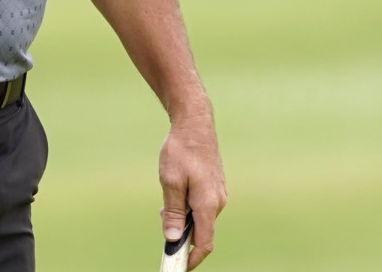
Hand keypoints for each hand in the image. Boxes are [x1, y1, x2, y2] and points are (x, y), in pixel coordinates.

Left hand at [160, 108, 226, 267]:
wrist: (195, 124)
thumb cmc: (181, 150)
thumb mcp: (170, 181)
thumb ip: (172, 211)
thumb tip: (172, 238)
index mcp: (207, 204)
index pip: (204, 243)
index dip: (191, 259)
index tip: (177, 266)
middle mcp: (217, 202)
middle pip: (201, 232)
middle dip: (182, 236)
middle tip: (162, 225)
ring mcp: (218, 194)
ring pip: (200, 218)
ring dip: (183, 219)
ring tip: (165, 205)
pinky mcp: (215, 187)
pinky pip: (202, 207)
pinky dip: (188, 208)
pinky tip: (175, 193)